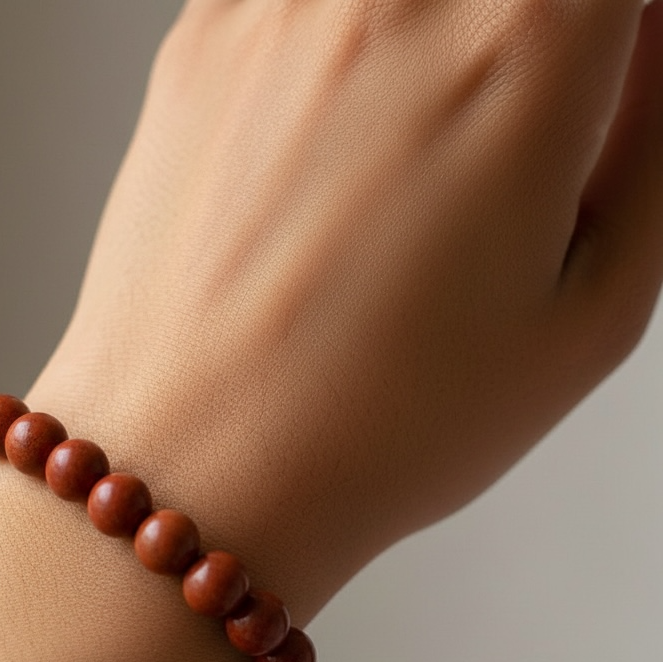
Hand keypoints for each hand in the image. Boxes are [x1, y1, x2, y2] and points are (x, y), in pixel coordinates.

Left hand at [29, 0, 662, 617]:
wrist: (192, 470)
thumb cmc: (372, 427)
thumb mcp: (593, 312)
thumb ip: (654, 136)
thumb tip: (653, 36)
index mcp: (522, 46)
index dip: (616, 32)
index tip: (602, 77)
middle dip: (526, 40)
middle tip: (508, 140)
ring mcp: (276, 6)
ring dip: (429, 46)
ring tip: (409, 164)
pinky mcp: (197, 42)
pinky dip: (343, 42)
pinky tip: (332, 148)